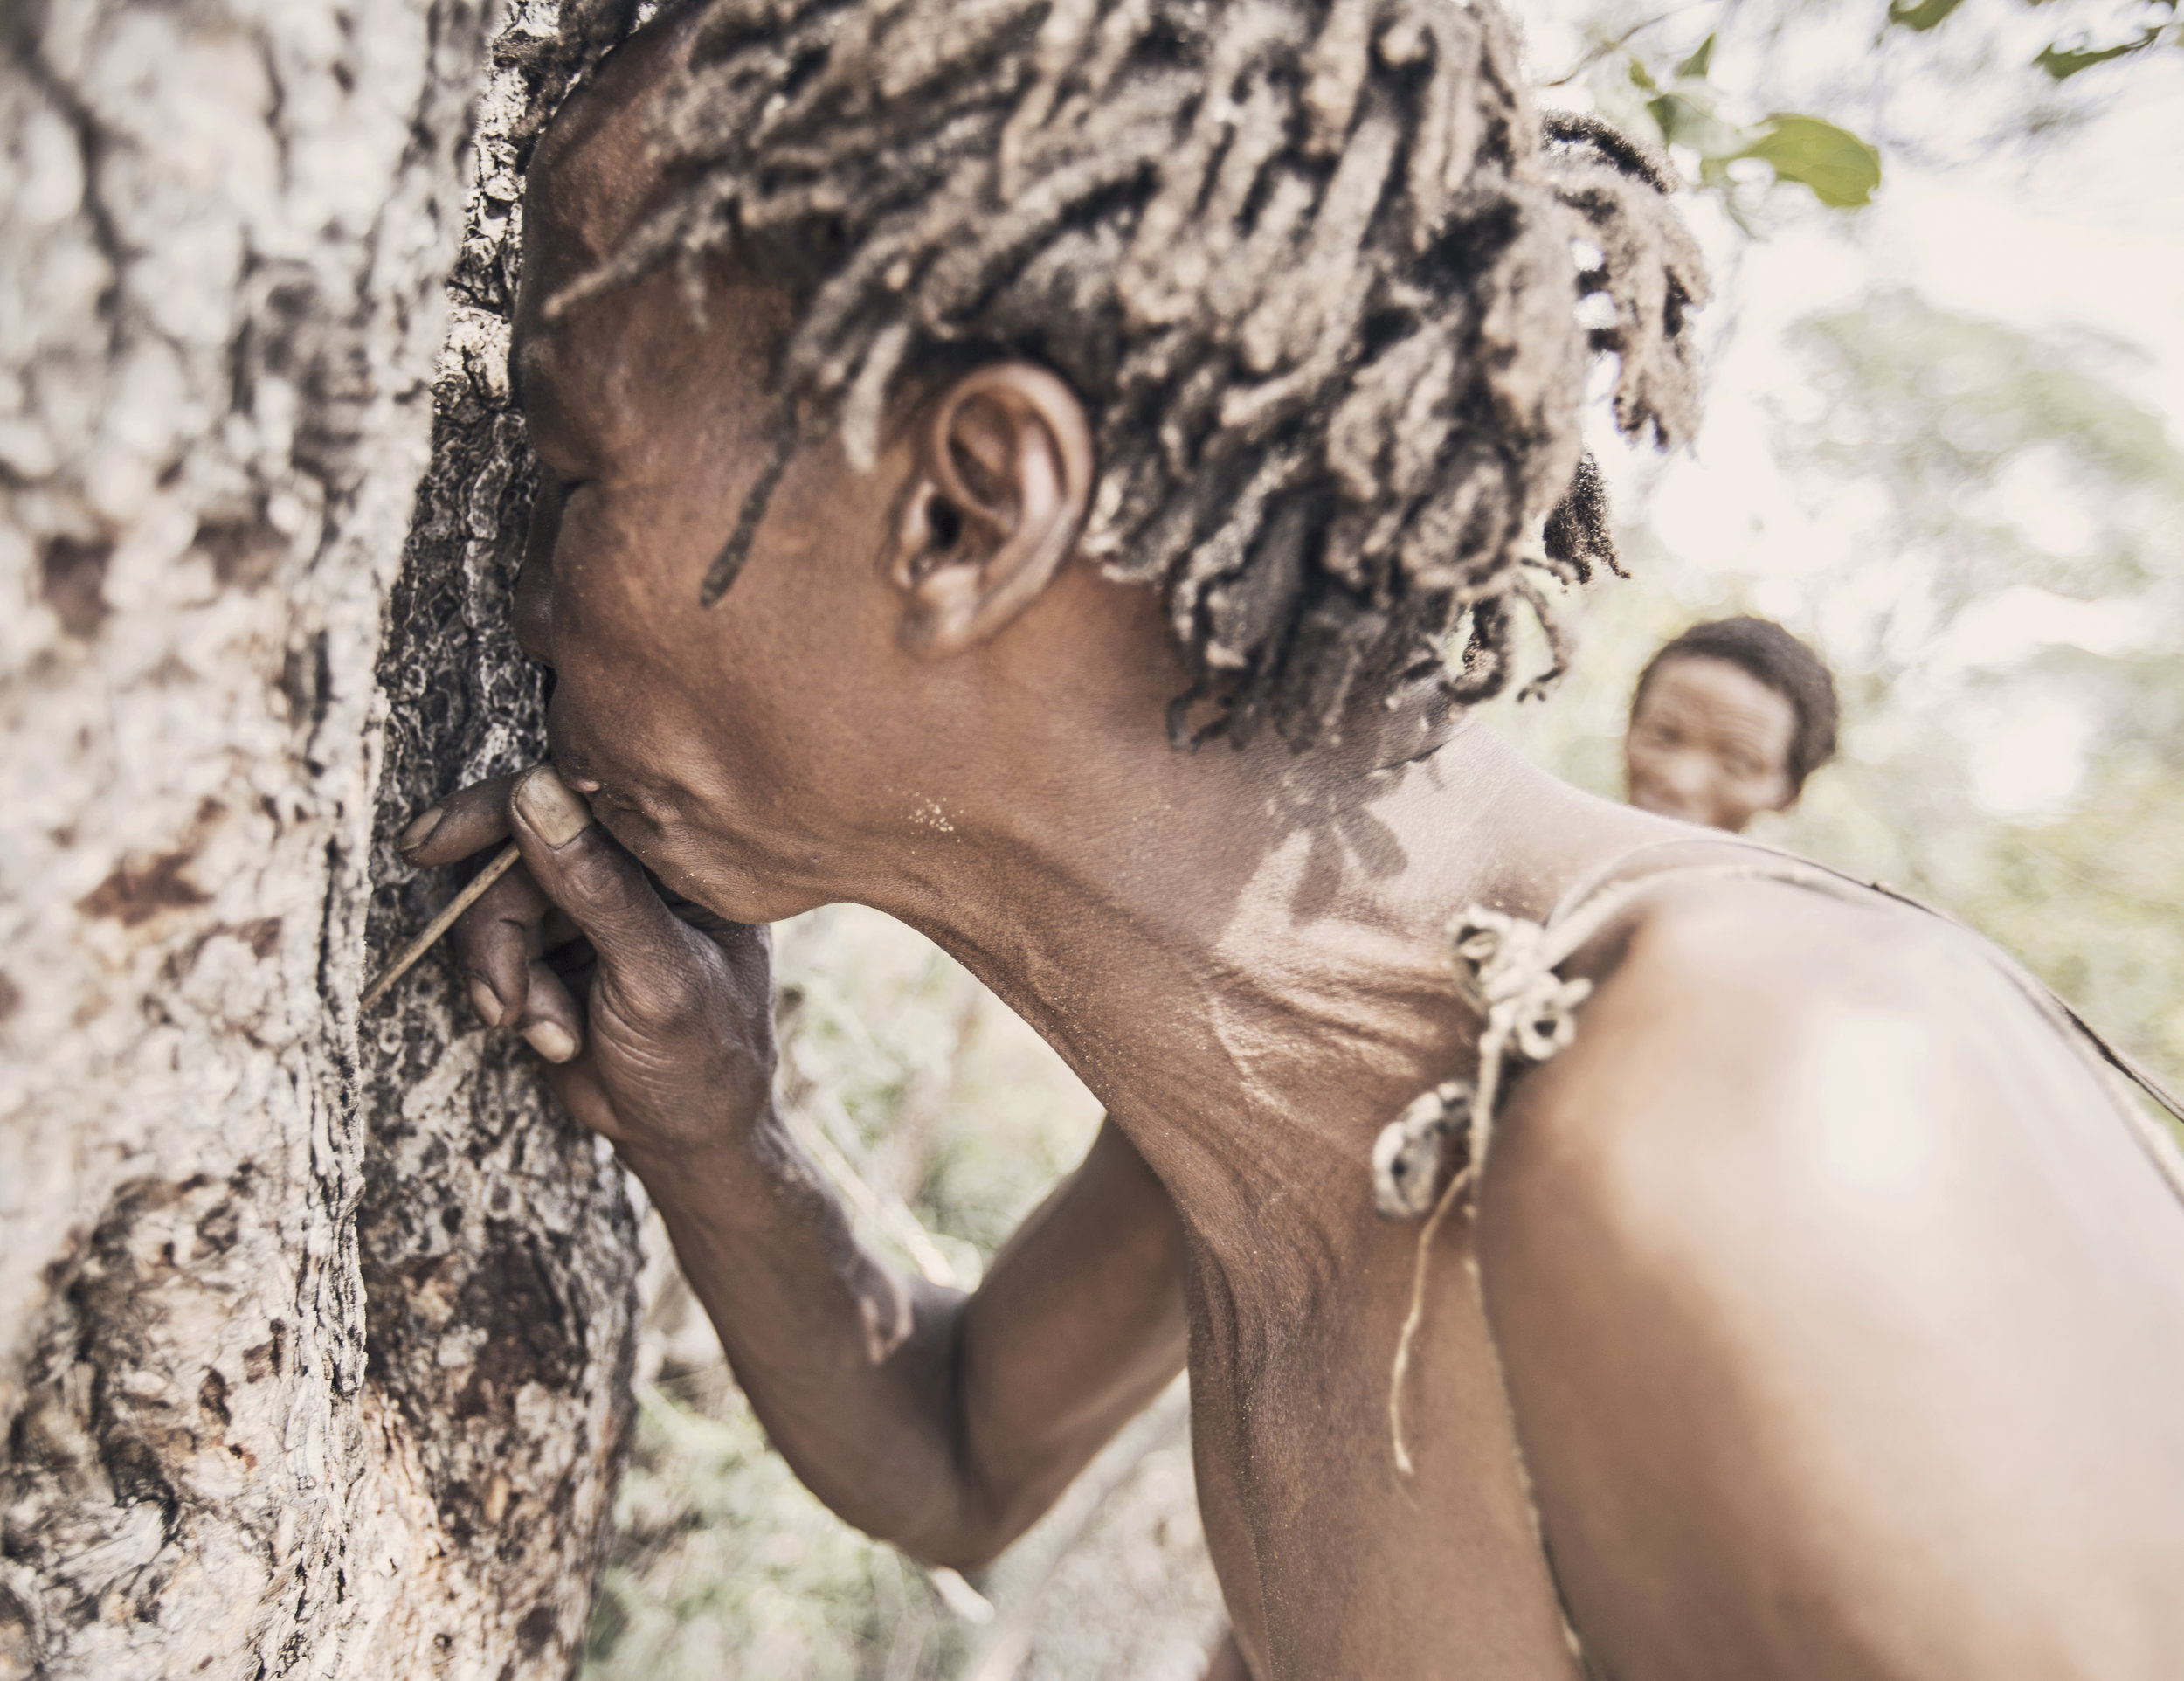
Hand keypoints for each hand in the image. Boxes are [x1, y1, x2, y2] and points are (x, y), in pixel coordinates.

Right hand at [397, 766, 775, 1156]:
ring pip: (497, 901)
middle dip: (496, 929)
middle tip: (500, 999)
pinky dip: (509, 994)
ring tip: (542, 1030)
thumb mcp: (656, 978)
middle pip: (520, 852)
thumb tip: (535, 791)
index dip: (499, 811)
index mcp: (682, 859)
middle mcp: (635, 869)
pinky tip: (552, 1037)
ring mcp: (592, 906)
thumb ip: (599, 888)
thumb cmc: (701, 1061)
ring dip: (503, 972)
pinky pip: (497, 945)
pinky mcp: (558, 946)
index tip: (429, 842)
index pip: (583, 799)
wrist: (683, 1139)